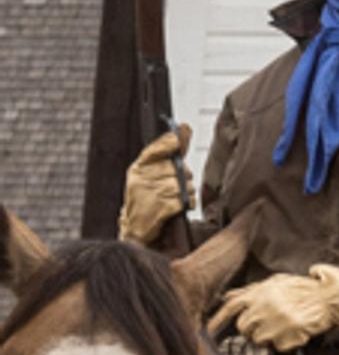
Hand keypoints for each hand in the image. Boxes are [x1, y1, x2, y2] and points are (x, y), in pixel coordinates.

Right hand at [120, 126, 191, 245]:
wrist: (135, 227)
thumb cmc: (146, 195)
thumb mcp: (149, 171)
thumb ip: (167, 150)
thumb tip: (184, 127)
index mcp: (138, 168)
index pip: (156, 149)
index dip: (170, 143)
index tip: (178, 140)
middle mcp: (142, 180)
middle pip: (178, 169)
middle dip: (183, 177)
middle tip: (173, 186)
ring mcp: (150, 195)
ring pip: (184, 185)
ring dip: (186, 192)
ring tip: (173, 198)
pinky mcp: (160, 209)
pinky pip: (185, 200)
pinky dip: (186, 203)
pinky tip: (176, 207)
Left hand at [210, 265, 338, 351]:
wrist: (332, 297)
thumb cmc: (304, 289)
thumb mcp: (276, 283)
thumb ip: (250, 291)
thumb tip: (227, 297)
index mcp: (260, 292)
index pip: (230, 308)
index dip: (216, 321)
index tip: (206, 332)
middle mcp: (265, 306)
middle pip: (244, 327)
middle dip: (254, 328)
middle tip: (270, 322)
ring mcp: (275, 321)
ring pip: (259, 339)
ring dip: (270, 336)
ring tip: (285, 325)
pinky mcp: (287, 335)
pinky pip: (278, 346)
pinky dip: (286, 342)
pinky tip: (295, 331)